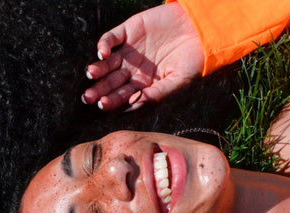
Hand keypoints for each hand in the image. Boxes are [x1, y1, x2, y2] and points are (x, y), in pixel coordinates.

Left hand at [82, 4, 203, 111]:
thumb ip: (158, 93)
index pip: (122, 96)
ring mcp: (129, 50)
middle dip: (99, 90)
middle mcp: (132, 69)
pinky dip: (104, 44)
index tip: (103, 106)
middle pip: (111, 82)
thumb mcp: (179, 80)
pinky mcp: (128, 31)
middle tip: (88, 97)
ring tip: (92, 74)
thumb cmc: (193, 60)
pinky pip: (111, 38)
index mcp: (143, 84)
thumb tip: (136, 104)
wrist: (200, 29)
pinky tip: (102, 52)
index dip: (112, 101)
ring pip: (107, 63)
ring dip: (98, 69)